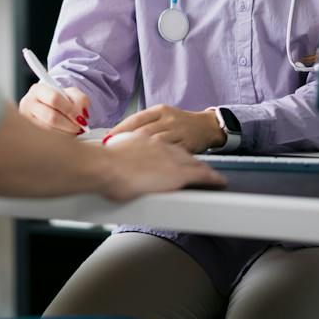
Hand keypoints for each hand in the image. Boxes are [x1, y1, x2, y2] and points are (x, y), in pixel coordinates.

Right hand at [18, 81, 89, 134]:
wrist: (45, 107)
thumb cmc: (58, 101)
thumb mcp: (70, 94)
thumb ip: (80, 99)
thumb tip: (83, 114)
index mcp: (37, 90)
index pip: (54, 98)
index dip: (70, 110)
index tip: (81, 118)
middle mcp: (28, 104)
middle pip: (51, 118)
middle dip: (70, 125)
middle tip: (80, 128)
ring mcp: (26, 121)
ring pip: (50, 132)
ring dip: (66, 134)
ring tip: (72, 131)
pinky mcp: (29, 135)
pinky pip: (47, 141)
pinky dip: (60, 140)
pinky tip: (64, 135)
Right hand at [97, 134, 225, 200]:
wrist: (104, 166)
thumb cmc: (101, 165)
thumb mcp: (109, 156)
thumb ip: (115, 159)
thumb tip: (106, 166)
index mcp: (142, 137)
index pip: (163, 142)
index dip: (171, 149)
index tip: (173, 156)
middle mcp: (159, 143)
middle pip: (180, 149)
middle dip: (188, 158)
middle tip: (195, 166)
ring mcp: (170, 157)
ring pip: (193, 161)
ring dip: (202, 168)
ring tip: (210, 175)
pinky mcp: (178, 173)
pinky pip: (201, 174)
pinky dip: (211, 177)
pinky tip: (218, 181)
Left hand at [107, 104, 223, 153]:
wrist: (206, 127)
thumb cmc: (178, 123)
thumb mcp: (162, 115)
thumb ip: (144, 123)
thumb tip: (117, 133)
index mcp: (160, 110)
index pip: (136, 118)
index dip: (119, 129)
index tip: (107, 139)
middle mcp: (169, 119)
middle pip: (144, 131)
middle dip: (127, 142)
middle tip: (113, 152)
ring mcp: (179, 132)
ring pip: (156, 143)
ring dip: (140, 153)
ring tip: (126, 161)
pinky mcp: (187, 146)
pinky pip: (170, 154)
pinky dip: (157, 160)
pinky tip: (146, 166)